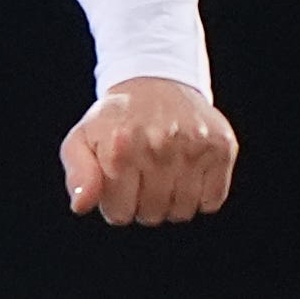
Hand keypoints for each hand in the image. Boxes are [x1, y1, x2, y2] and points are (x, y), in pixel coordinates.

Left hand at [59, 76, 236, 224]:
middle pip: (151, 215)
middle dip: (142, 203)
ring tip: (162, 171)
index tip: (116, 182)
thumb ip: (78, 174)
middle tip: (140, 174)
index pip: (118, 214)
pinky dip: (200, 195)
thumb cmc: (115, 120)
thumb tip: (80, 206)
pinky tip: (186, 170)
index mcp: (119, 144)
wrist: (155, 83)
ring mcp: (193, 145)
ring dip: (170, 201)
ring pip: (182, 212)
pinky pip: (212, 202)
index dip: (115, 204)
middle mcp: (158, 143)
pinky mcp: (221, 146)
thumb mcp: (82, 139)